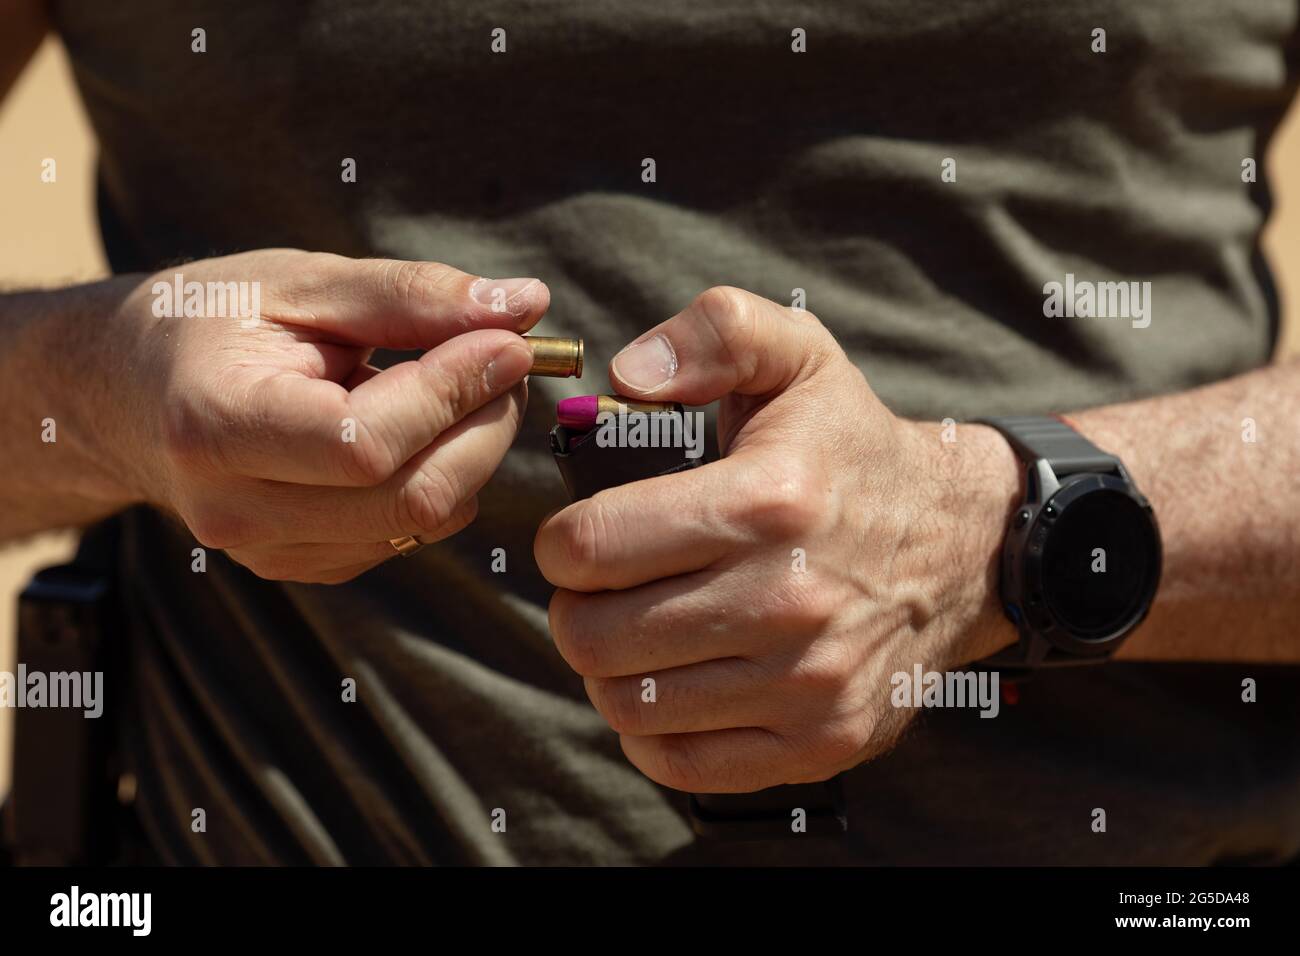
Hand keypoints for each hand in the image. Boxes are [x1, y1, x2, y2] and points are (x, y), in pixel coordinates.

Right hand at [84, 249, 547, 582]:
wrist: (133, 392)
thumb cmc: (211, 321)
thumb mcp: (302, 282)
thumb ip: (411, 295)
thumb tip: (523, 305)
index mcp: (216, 428)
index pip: (367, 444)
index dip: (454, 392)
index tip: (509, 340)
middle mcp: (237, 512)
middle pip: (411, 497)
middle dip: (485, 424)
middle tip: (505, 358)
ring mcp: (270, 552)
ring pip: (424, 522)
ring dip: (473, 449)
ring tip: (456, 382)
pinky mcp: (304, 566)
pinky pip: (411, 534)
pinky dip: (442, 476)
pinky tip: (416, 427)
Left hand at [534, 287, 1019, 792]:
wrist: (962, 543)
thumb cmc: (852, 450)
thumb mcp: (796, 354)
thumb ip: (712, 332)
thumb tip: (628, 374)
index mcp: (768, 501)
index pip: (590, 547)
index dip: (561, 541)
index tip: (580, 536)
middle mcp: (789, 600)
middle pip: (595, 636)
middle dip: (576, 607)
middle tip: (602, 587)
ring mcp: (807, 682)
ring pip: (627, 705)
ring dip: (612, 668)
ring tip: (639, 628)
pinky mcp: (820, 742)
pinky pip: (679, 761)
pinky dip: (653, 728)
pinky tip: (674, 680)